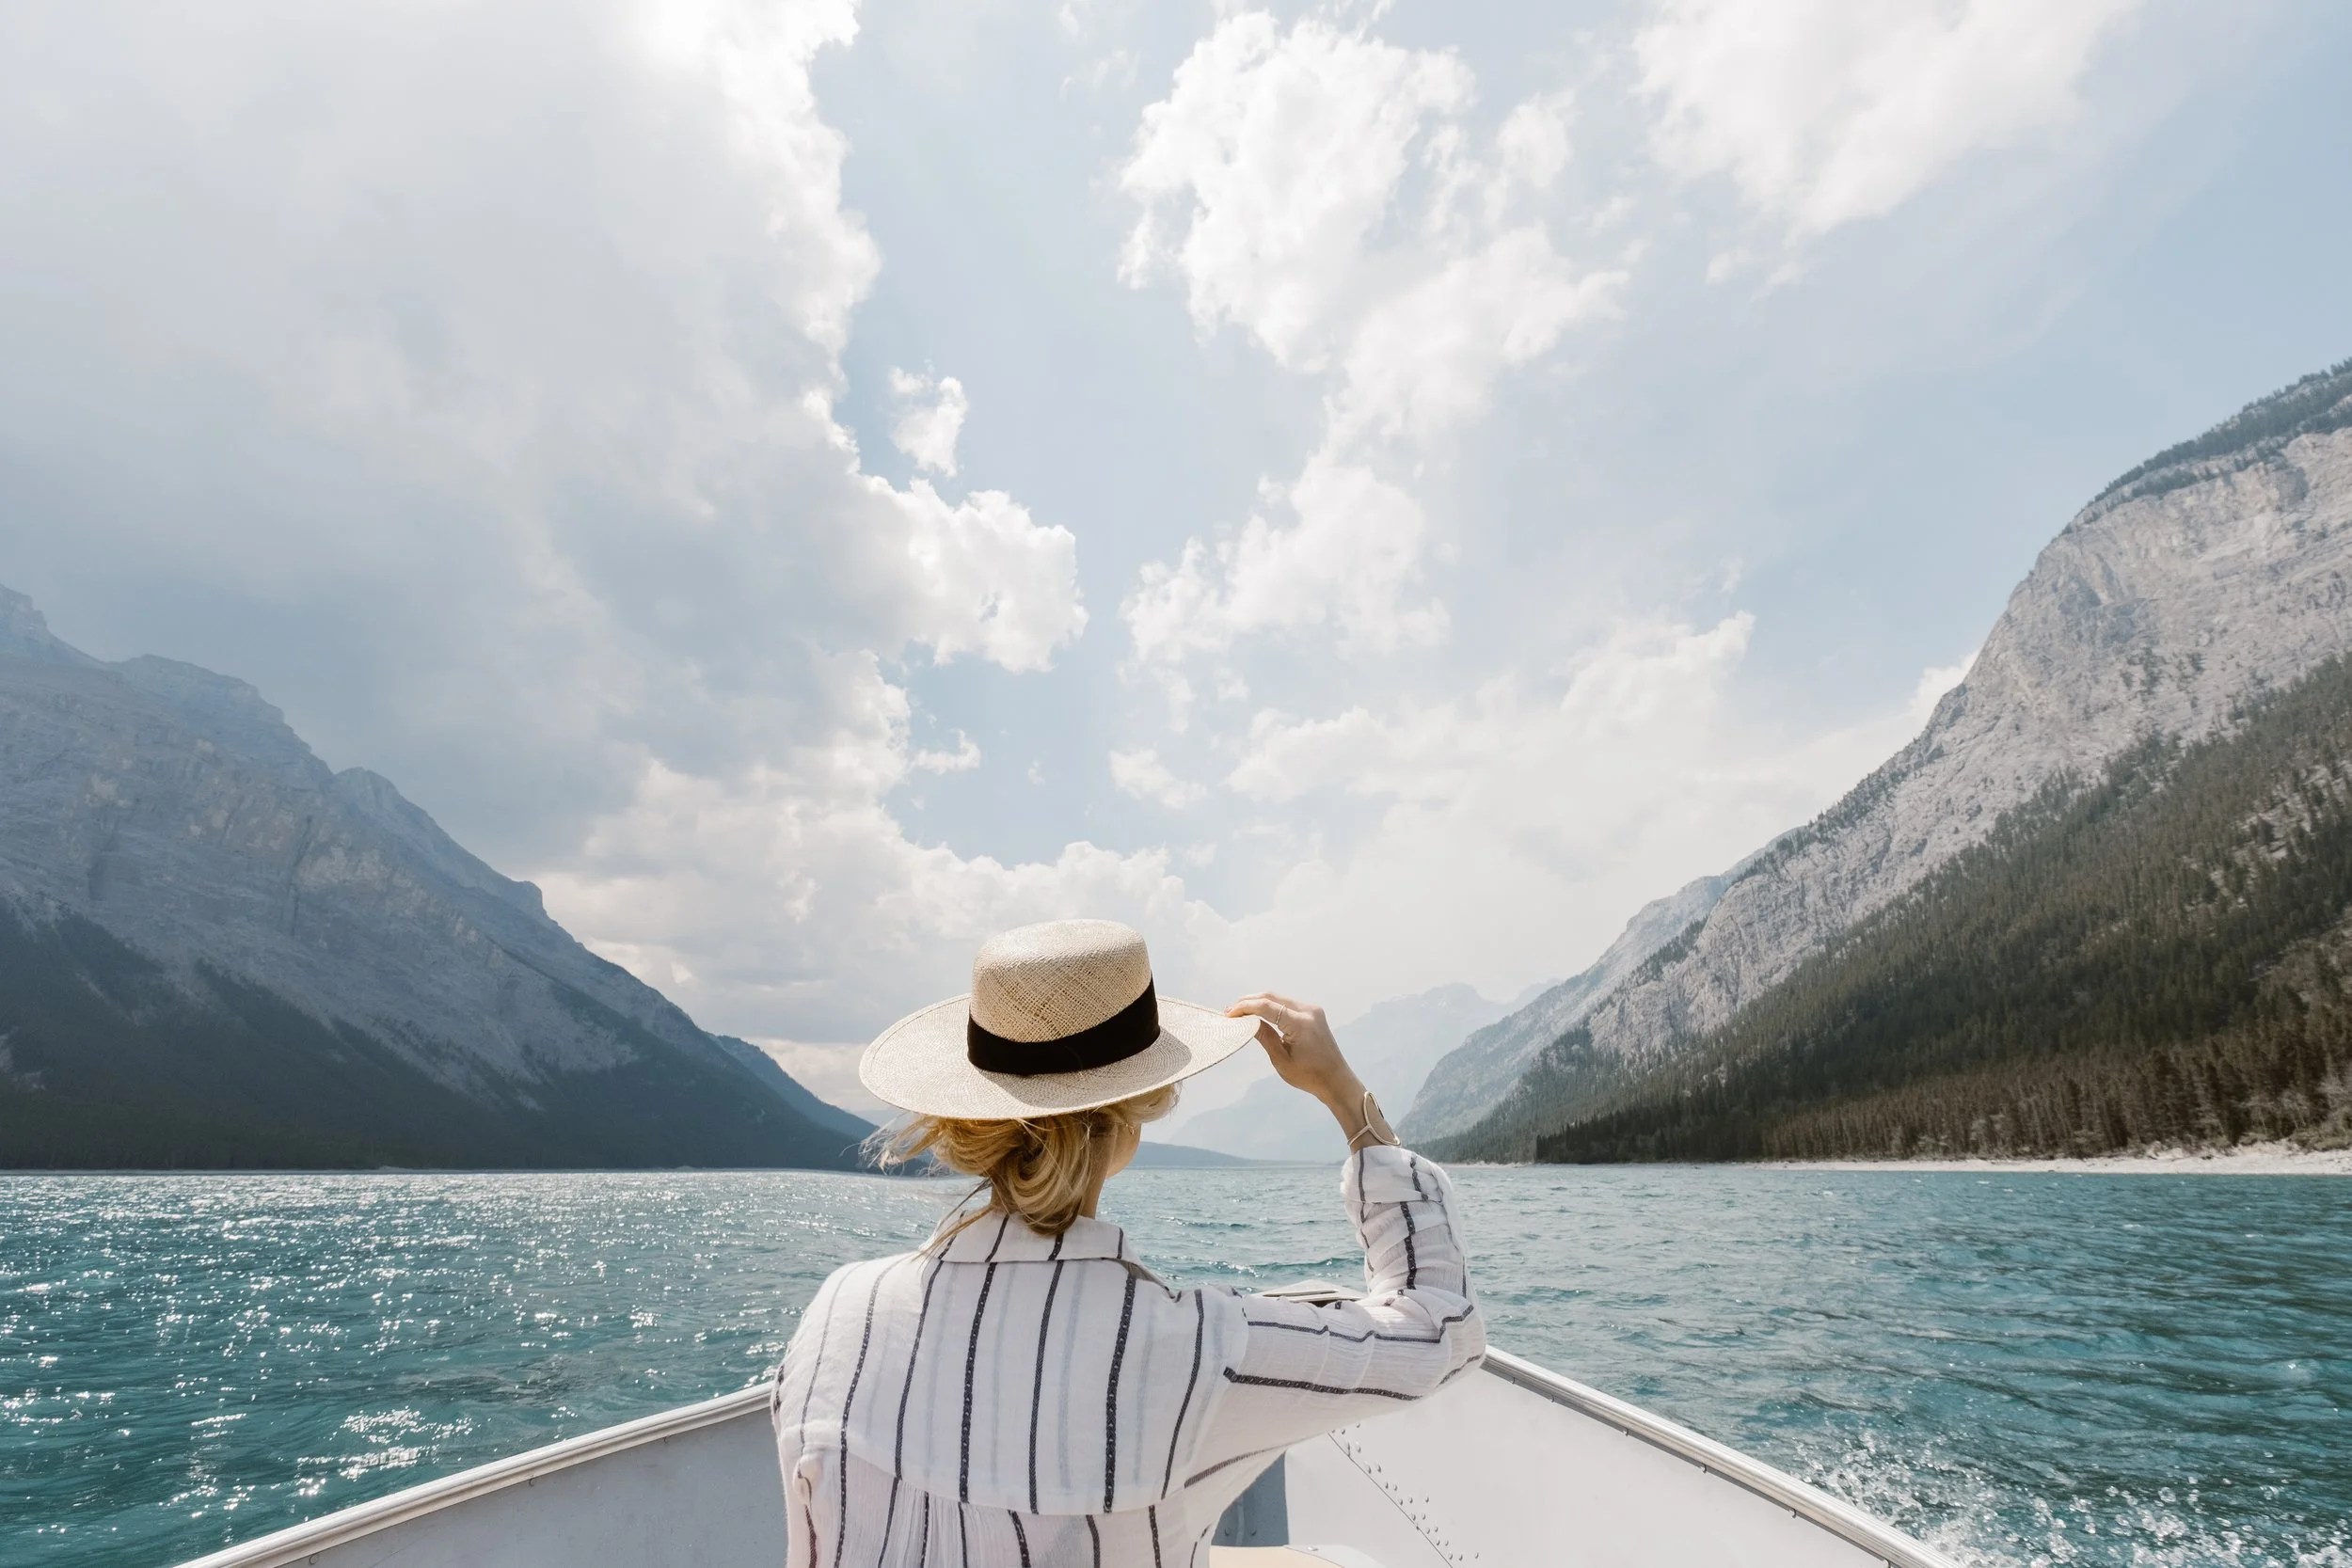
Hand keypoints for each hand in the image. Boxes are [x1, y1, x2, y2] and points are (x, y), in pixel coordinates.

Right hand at [1226, 993, 1363, 1113]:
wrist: (1336, 1080)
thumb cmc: (1309, 1075)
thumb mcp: (1281, 1060)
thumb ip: (1264, 1036)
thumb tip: (1246, 1021)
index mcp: (1301, 1024)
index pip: (1267, 1006)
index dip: (1245, 1007)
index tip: (1228, 1014)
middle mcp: (1309, 1011)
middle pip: (1272, 997)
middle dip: (1249, 1002)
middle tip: (1230, 1011)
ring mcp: (1312, 1010)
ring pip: (1279, 998)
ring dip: (1259, 1003)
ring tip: (1239, 1012)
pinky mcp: (1313, 1013)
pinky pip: (1287, 1004)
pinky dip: (1271, 1007)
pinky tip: (1258, 1013)